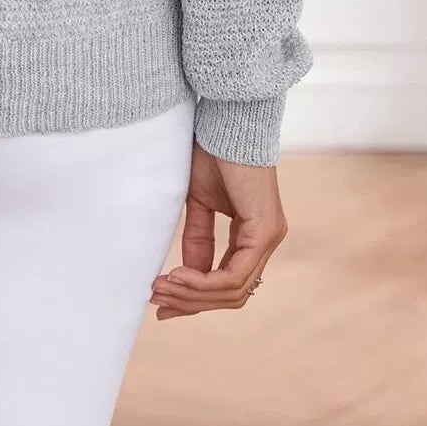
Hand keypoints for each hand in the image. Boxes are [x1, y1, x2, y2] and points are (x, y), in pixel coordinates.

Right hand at [148, 141, 287, 319]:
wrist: (227, 123)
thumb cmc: (213, 152)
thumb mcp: (199, 203)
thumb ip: (198, 239)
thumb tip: (185, 275)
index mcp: (254, 234)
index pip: (229, 282)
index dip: (196, 298)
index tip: (163, 303)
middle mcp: (266, 241)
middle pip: (232, 294)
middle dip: (192, 302)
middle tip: (158, 302)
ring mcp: (269, 238)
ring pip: (233, 290)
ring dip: (194, 294)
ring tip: (161, 288)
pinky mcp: (264, 231)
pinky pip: (235, 274)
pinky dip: (204, 281)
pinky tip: (178, 276)